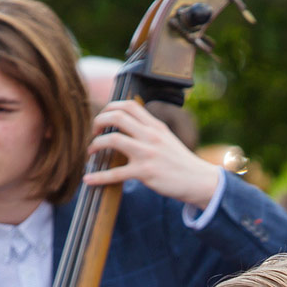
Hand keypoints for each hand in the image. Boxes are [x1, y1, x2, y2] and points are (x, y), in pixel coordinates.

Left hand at [82, 100, 221, 207]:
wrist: (198, 181)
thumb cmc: (180, 163)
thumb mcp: (166, 139)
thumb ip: (149, 130)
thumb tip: (128, 126)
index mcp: (155, 126)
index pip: (129, 105)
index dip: (110, 108)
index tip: (103, 120)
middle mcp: (151, 135)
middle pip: (117, 116)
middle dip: (98, 122)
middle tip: (93, 134)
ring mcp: (147, 153)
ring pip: (113, 139)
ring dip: (95, 145)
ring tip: (90, 153)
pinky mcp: (145, 173)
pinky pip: (115, 173)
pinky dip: (98, 177)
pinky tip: (88, 180)